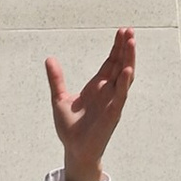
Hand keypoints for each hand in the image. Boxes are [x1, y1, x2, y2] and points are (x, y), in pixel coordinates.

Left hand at [48, 26, 134, 180]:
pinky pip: (121, 96)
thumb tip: (49, 58)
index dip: (116, 47)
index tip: (121, 31)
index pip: (110, 62)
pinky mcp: (113, 114)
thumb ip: (56, 79)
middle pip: (120, 65)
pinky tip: (127, 70)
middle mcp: (108, 92)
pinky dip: (124, 83)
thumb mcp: (59, 99)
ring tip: (131, 42)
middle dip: (125, 48)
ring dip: (129, 60)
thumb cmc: (70, 128)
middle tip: (129, 30)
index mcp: (97, 87)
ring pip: (125, 77)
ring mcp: (112, 102)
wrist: (73, 149)